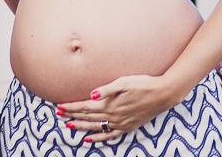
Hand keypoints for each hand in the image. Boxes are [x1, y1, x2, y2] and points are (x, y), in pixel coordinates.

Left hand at [55, 75, 175, 142]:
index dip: (72, 107)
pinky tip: (89, 139)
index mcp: (110, 104)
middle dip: (72, 115)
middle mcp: (113, 116)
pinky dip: (97, 138)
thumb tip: (91, 95)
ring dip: (81, 126)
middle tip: (59, 114)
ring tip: (69, 125)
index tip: (60, 106)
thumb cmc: (143, 84)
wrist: (162, 95)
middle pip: (87, 117)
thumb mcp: (124, 82)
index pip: (85, 106)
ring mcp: (120, 123)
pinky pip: (109, 135)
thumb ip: (107, 89)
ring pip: (95, 127)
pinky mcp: (127, 127)